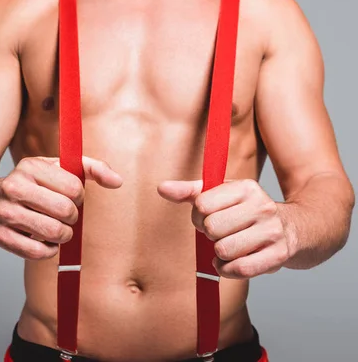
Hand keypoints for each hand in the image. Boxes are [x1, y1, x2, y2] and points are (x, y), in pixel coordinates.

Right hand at [0, 156, 122, 259]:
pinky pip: (39, 252)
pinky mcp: (1, 237)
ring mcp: (5, 213)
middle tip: (64, 215)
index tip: (68, 197)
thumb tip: (118, 181)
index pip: (74, 188)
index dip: (79, 197)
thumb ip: (91, 168)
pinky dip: (48, 250)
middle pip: (66, 211)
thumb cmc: (32, 185)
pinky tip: (42, 240)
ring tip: (55, 227)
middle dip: (72, 217)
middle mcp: (14, 187)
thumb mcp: (57, 168)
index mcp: (30, 166)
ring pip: (54, 232)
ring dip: (62, 235)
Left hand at [157, 179, 295, 278]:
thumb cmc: (248, 211)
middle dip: (210, 234)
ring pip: (223, 250)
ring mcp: (272, 231)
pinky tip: (232, 262)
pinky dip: (228, 270)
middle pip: (211, 228)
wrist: (296, 228)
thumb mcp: (222, 194)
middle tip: (221, 233)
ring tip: (229, 247)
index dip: (198, 216)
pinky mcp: (278, 255)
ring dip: (219, 254)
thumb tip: (161, 188)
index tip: (209, 218)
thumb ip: (190, 192)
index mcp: (245, 188)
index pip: (201, 204)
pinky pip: (239, 269)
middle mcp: (262, 206)